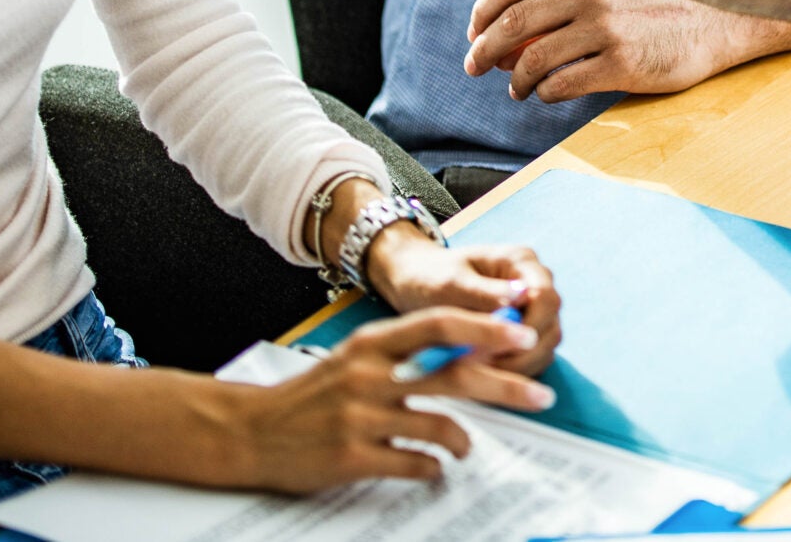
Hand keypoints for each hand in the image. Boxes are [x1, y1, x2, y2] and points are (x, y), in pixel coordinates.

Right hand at [218, 309, 554, 490]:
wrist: (250, 431)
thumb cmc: (313, 394)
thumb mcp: (356, 358)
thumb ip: (405, 353)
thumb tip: (472, 352)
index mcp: (372, 342)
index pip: (440, 324)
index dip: (486, 329)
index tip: (523, 336)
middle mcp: (368, 374)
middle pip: (454, 375)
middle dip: (506, 386)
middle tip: (540, 396)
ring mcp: (360, 418)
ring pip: (440, 425)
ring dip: (465, 438)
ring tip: (466, 446)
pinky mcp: (351, 458)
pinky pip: (413, 463)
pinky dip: (432, 467)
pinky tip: (431, 467)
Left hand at [363, 231, 560, 375]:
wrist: (415, 283)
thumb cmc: (430, 276)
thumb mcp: (450, 281)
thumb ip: (483, 292)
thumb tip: (519, 300)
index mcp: (520, 262)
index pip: (546, 298)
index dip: (529, 328)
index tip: (495, 348)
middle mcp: (533, 286)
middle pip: (550, 328)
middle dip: (521, 355)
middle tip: (483, 371)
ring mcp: (530, 313)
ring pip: (543, 350)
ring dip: (516, 369)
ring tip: (478, 377)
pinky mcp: (520, 336)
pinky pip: (528, 362)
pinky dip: (510, 375)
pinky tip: (481, 380)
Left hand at [464, 0, 731, 100]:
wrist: (696, 32)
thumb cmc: (634, 19)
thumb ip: (550, 5)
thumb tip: (492, 41)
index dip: (482, 12)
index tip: (473, 34)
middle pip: (513, 22)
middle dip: (483, 49)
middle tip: (474, 68)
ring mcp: (605, 30)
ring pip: (533, 59)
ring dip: (515, 81)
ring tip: (517, 90)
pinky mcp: (620, 64)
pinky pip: (562, 84)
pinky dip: (544, 94)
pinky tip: (547, 95)